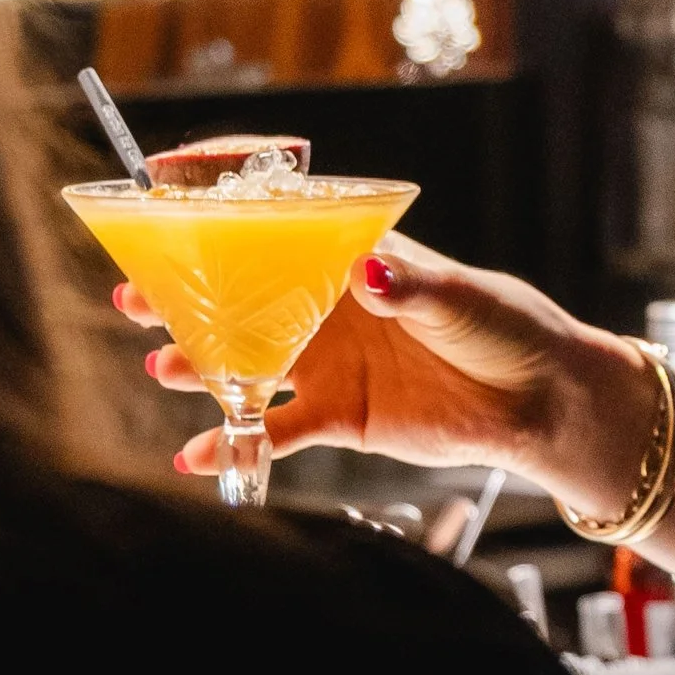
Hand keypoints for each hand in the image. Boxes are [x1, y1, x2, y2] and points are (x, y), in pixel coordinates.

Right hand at [119, 232, 661, 520]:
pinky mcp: (339, 416)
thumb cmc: (508, 329)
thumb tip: (368, 273)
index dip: (223, 229)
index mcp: (356, 260)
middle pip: (245, 299)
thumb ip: (411, 286)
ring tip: (160, 365)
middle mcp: (331, 309)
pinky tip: (197, 455)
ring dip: (200, 365)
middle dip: (187, 297)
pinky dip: (236, 443)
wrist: (542, 403)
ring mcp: (329, 363)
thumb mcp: (461, 299)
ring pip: (247, 362)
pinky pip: (276, 431)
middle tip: (132, 300)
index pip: (279, 235)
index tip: (166, 220)